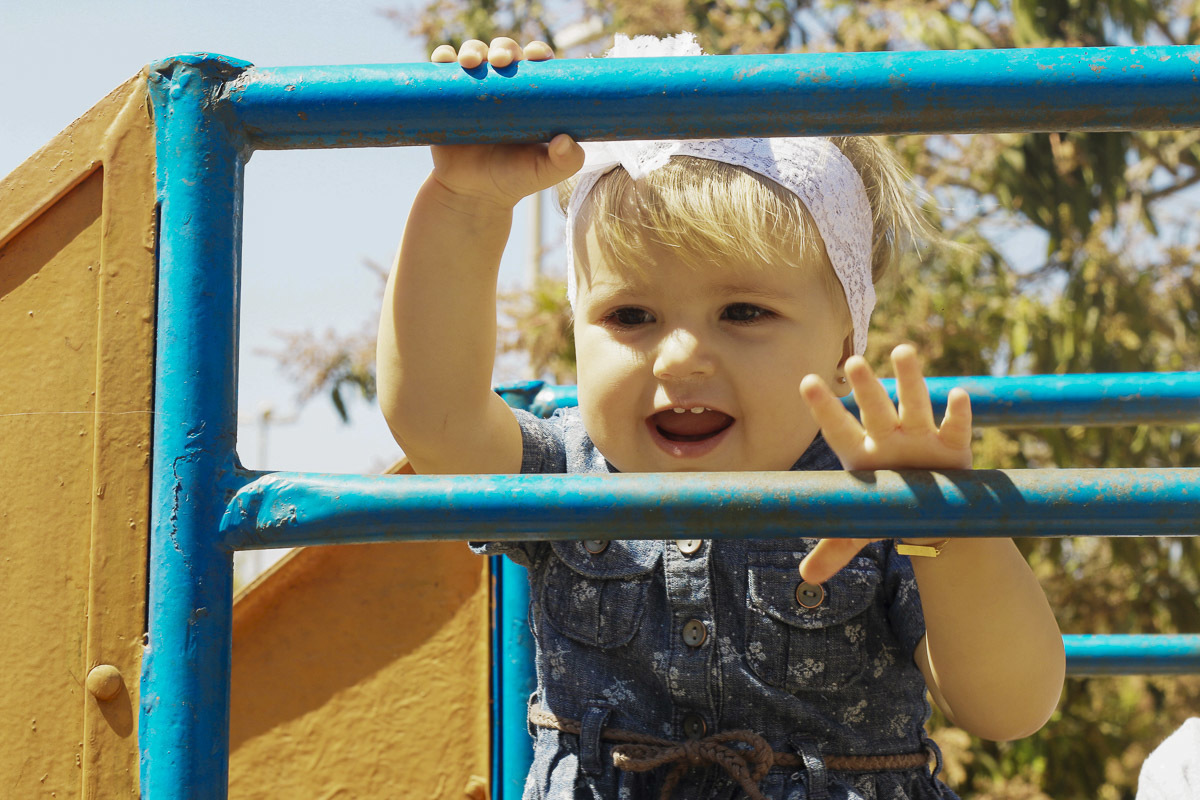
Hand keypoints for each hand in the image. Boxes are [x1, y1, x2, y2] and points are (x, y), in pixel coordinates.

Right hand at [428, 38, 584, 209]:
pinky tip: (444, 60)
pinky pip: (443, 70)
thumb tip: (565, 141)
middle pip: (505, 51)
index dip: (538, 52)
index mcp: (531, 95)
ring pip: (474, 54)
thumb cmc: (515, 179)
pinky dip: (443, 57)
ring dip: (472, 49)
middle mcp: (502, 86)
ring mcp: (474, 89)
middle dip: (504, 48)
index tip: (536, 56)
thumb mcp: (546, 172)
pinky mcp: (447, 98)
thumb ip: (566, 161)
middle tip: (501, 61)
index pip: (537, 64)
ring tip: (471, 62)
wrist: (474, 194)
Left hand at [796, 344, 972, 583]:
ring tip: (903, 351)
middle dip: (866, 388)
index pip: (838, 428)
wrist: (930, 514)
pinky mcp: (951, 446)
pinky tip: (956, 395)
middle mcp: (888, 437)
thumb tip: (806, 578)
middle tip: (854, 361)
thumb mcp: (859, 531)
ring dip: (910, 380)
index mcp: (862, 454)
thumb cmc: (888, 510)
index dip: (823, 408)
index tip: (806, 382)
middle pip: (875, 408)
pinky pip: (955, 428)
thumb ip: (835, 549)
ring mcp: (920, 437)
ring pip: (914, 404)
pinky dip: (957, 414)